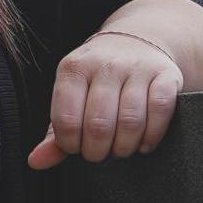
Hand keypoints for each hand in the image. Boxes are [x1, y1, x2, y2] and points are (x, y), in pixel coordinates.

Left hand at [28, 31, 183, 168]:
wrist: (136, 41)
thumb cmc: (97, 79)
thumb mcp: (71, 96)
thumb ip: (54, 131)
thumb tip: (36, 161)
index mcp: (73, 68)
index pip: (66, 119)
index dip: (71, 144)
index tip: (76, 147)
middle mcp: (105, 64)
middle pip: (99, 124)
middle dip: (98, 151)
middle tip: (99, 152)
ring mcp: (137, 67)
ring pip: (130, 120)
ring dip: (124, 147)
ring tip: (120, 149)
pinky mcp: (166, 74)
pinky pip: (160, 110)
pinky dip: (152, 135)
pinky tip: (143, 143)